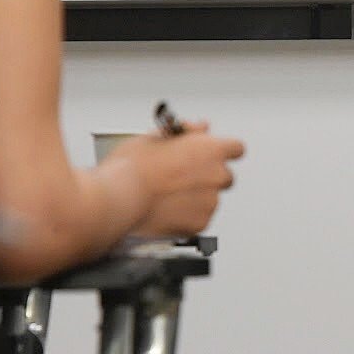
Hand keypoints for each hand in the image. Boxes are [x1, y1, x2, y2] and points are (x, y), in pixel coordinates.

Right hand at [108, 122, 244, 236]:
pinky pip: (199, 218)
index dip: (222, 150)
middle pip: (224, 176)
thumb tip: (200, 128)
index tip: (211, 153)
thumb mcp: (156, 137)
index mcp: (210, 150)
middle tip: (182, 177)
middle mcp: (216, 176)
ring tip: (166, 196)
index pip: (236, 148)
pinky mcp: (200, 225)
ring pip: (210, 199)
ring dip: (196, 197)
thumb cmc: (132, 168)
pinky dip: (187, 216)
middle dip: (208, 176)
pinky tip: (166, 210)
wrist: (118, 201)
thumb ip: (186, 132)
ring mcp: (210, 202)